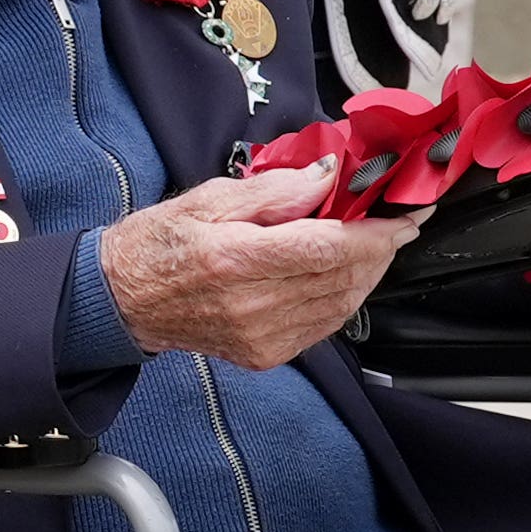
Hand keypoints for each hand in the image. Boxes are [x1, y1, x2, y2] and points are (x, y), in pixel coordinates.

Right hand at [98, 159, 423, 369]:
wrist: (125, 299)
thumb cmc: (161, 243)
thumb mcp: (211, 198)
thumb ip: (275, 190)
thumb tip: (326, 177)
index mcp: (237, 259)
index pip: (328, 247)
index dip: (376, 232)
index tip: (405, 215)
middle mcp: (253, 305)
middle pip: (341, 277)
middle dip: (381, 249)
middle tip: (400, 222)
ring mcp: (260, 336)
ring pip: (340, 305)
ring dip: (369, 274)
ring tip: (380, 244)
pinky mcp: (263, 354)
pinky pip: (322, 327)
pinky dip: (346, 299)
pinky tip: (350, 276)